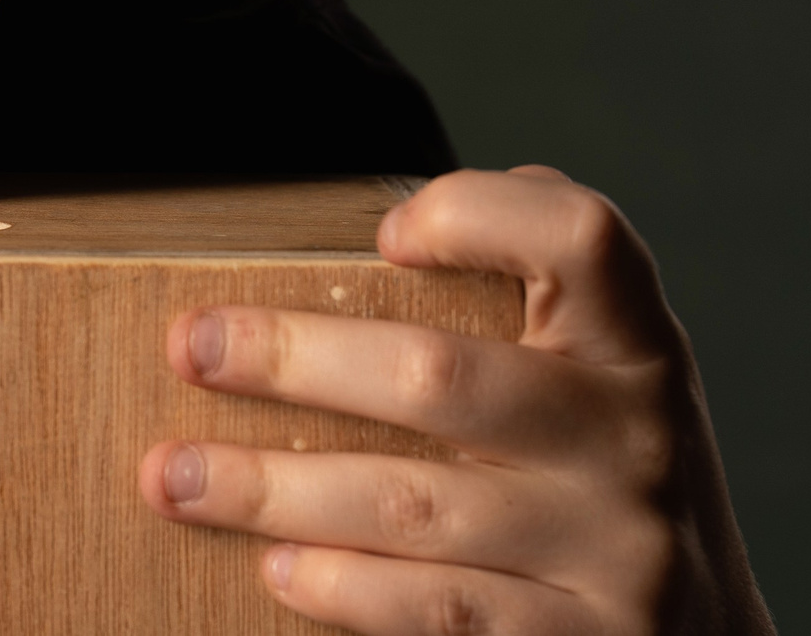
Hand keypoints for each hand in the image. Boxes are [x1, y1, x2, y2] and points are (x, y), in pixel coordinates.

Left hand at [138, 166, 773, 634]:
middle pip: (442, 377)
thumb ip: (518, 294)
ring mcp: (616, 555)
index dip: (477, 213)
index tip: (382, 232)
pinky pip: (437, 613)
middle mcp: (635, 441)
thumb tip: (385, 230)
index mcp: (633, 345)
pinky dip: (343, 588)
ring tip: (176, 475)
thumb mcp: (594, 373)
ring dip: (275, 489)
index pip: (583, 238)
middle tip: (191, 348)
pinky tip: (276, 567)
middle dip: (295, 358)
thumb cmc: (597, 470)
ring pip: (414, 508)